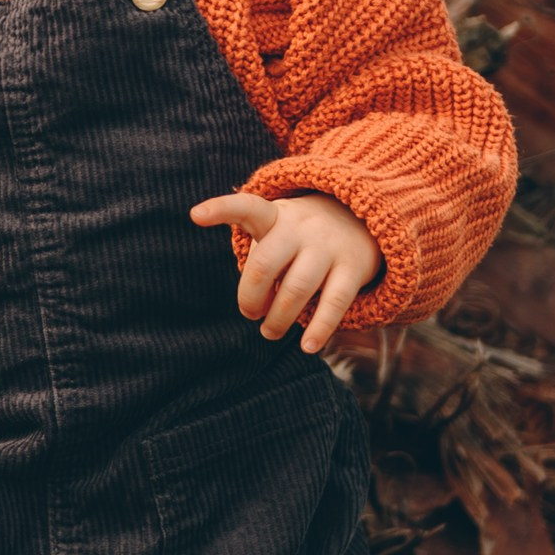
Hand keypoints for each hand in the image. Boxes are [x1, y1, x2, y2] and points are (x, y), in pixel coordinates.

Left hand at [190, 189, 379, 354]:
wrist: (360, 222)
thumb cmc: (300, 238)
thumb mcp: (275, 232)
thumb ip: (259, 261)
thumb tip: (254, 308)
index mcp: (274, 217)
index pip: (246, 207)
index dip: (220, 209)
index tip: (195, 215)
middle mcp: (300, 228)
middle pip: (265, 265)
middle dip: (251, 297)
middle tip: (250, 313)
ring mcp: (327, 247)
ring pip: (297, 288)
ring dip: (279, 318)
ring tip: (270, 331)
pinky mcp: (352, 268)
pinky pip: (335, 302)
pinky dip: (320, 328)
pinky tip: (308, 346)